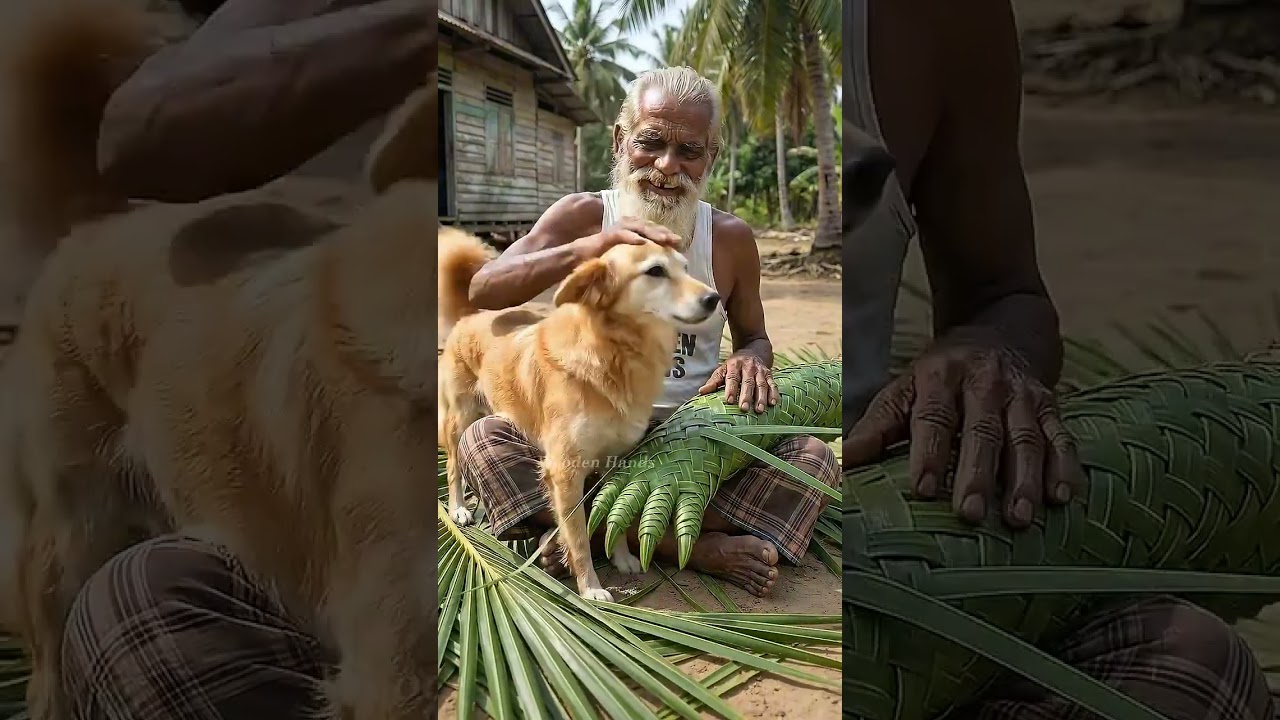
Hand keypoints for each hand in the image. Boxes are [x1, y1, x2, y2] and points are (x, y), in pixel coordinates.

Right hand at [576, 217, 682, 257]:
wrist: (576, 260)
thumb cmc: (601, 260)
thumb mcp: (624, 259)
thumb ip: (637, 258)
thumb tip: (656, 267)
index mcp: (630, 232)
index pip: (651, 230)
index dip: (665, 235)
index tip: (680, 245)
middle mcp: (624, 228)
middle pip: (648, 226)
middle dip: (663, 233)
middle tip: (678, 241)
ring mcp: (615, 230)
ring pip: (637, 227)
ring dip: (652, 232)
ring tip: (665, 239)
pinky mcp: (605, 236)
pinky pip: (620, 234)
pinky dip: (631, 237)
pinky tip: (642, 242)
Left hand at [698, 351, 778, 412]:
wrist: (753, 350)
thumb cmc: (734, 365)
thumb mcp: (723, 369)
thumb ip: (714, 381)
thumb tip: (701, 392)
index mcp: (734, 366)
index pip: (732, 378)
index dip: (731, 389)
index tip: (729, 401)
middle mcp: (748, 367)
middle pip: (748, 382)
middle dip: (746, 396)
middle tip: (744, 409)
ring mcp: (760, 371)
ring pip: (761, 384)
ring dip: (761, 397)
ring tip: (759, 410)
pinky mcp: (769, 374)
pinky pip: (772, 383)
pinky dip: (774, 393)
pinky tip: (773, 403)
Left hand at [842, 337, 1084, 528]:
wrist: (1000, 330)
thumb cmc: (942, 375)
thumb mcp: (906, 388)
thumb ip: (878, 426)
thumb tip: (843, 463)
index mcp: (940, 377)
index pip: (934, 417)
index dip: (928, 453)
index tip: (922, 490)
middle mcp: (984, 381)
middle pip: (982, 431)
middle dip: (976, 474)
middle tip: (970, 514)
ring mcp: (1021, 393)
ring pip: (1025, 437)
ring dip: (1024, 479)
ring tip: (1019, 518)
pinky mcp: (1051, 404)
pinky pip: (1061, 436)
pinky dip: (1064, 466)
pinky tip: (1062, 497)